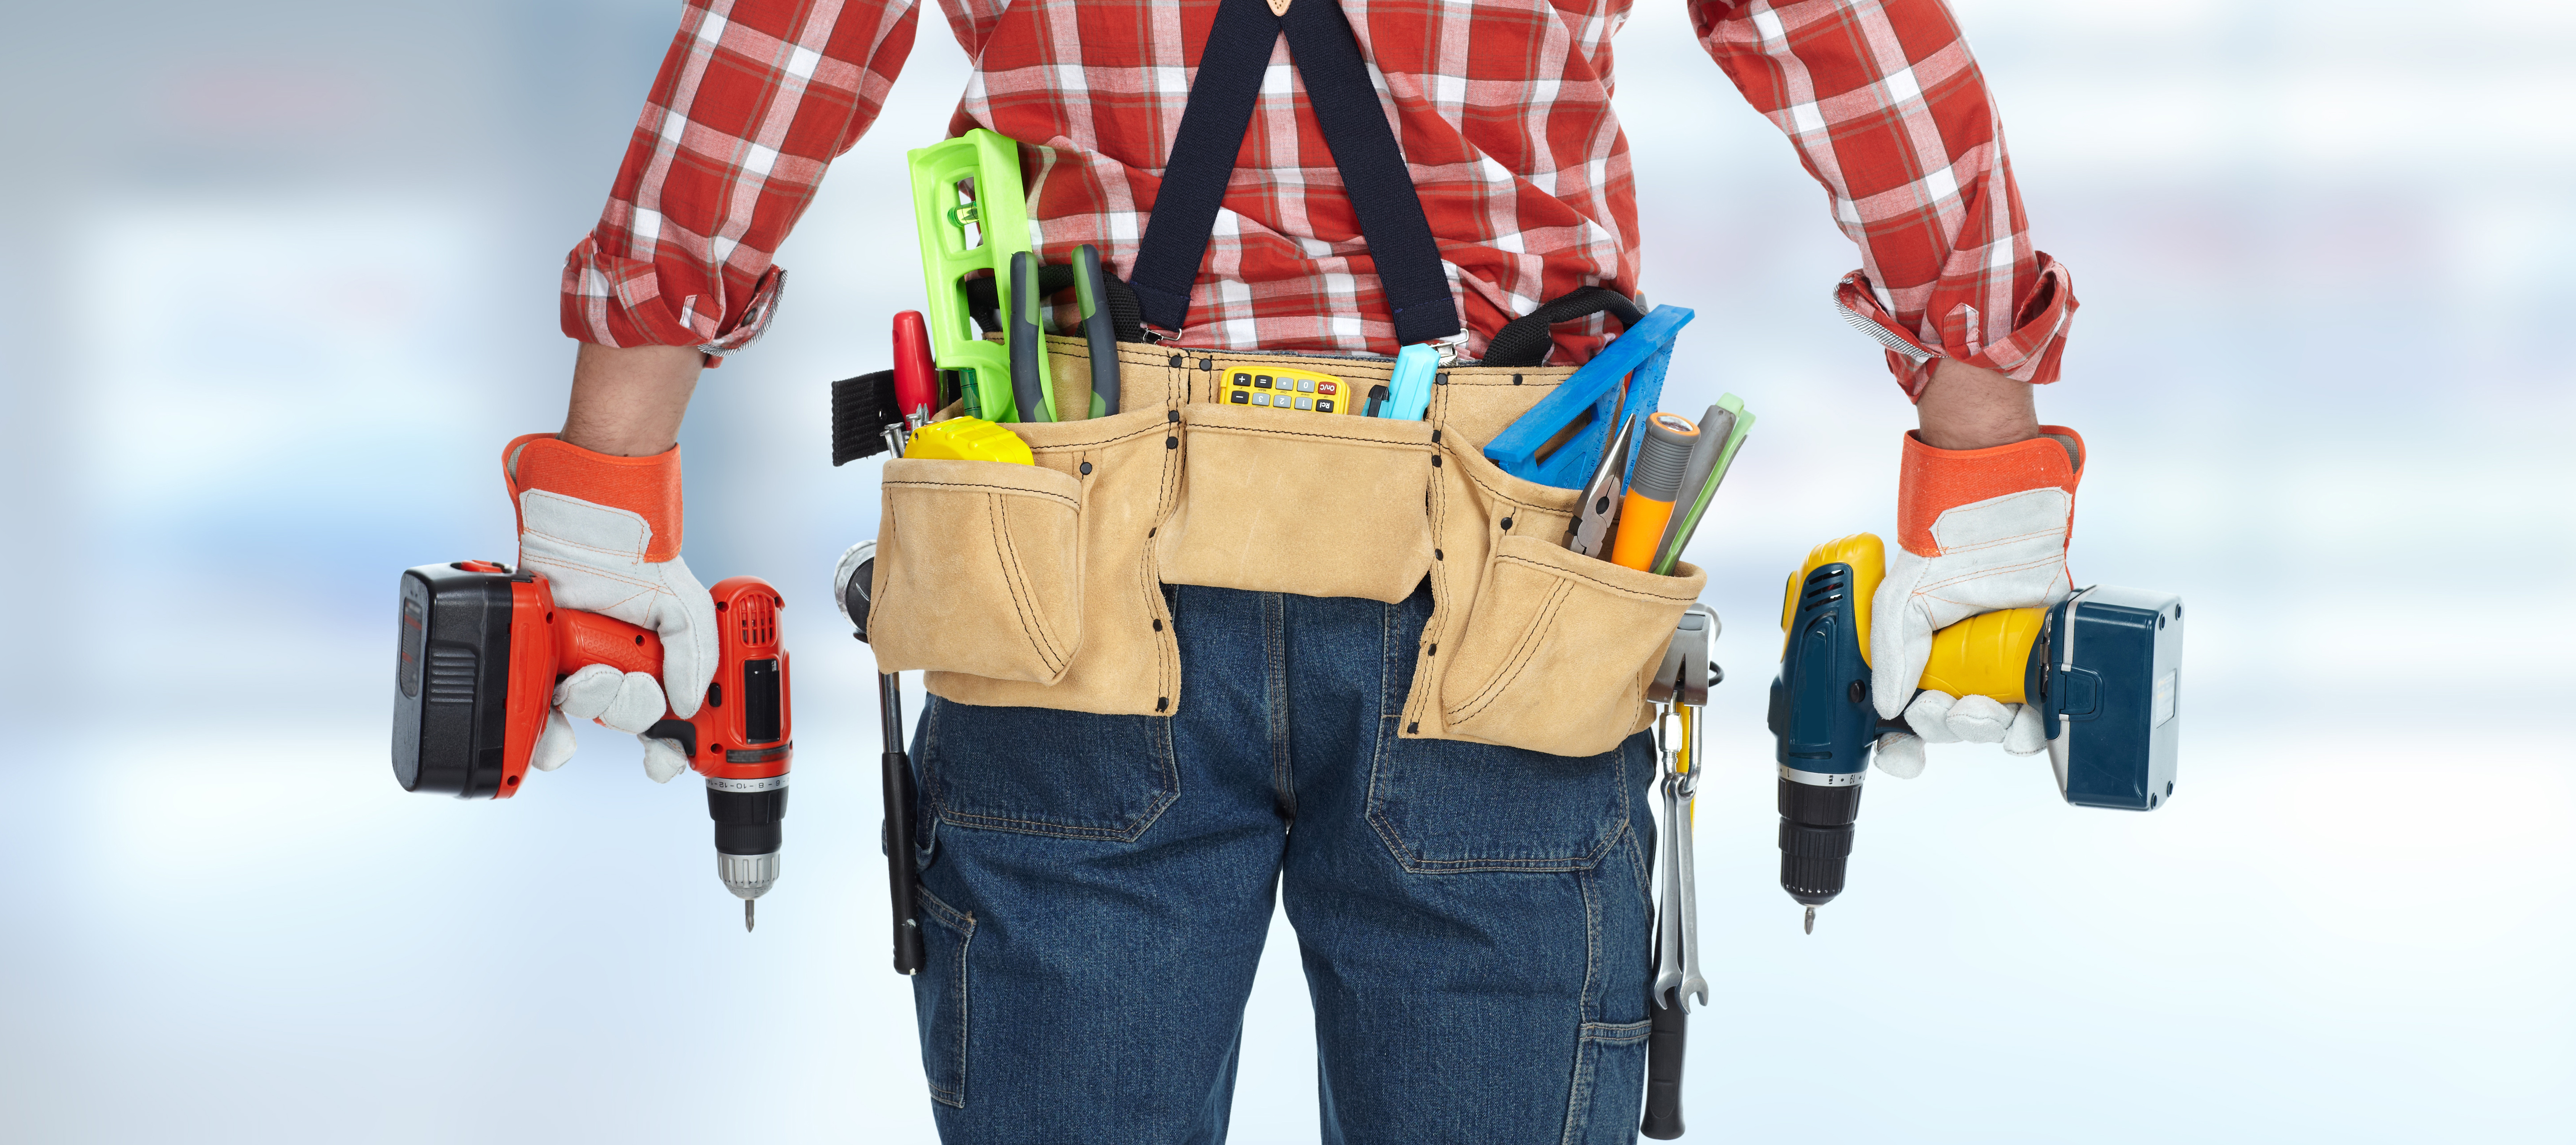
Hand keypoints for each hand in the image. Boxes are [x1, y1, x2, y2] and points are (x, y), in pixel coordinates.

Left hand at [504, 431, 717, 781]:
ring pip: (584, 721)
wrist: (585, 531)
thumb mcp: (687, 608)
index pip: (669, 722)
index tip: (668, 760)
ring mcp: (577, 670)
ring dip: (589, 705)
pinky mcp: (540, 665)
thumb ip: (697, 657)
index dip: (672, 749)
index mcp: (657, 666)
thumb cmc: (639, 561)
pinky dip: (545, 730)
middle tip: (625, 680)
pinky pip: (540, 715)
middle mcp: (618, 672)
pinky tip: (552, 721)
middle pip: (628, 723)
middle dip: (628, 710)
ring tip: (585, 675)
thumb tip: (687, 705)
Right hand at [1869, 362, 2080, 778]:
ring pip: (1995, 726)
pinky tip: (2025, 722)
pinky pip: (2040, 712)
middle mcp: (1958, 664)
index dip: (1898, 745)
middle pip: (1949, 726)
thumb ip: (1891, 654)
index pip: (1902, 717)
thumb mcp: (1900, 598)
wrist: (2005, 509)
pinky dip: (2035, 728)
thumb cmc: (1948, 544)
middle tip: (1947, 709)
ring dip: (1987, 731)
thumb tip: (1887, 709)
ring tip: (1987, 711)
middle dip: (1946, 728)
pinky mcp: (2042, 658)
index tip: (1899, 755)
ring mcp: (2000, 663)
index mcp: (1917, 654)